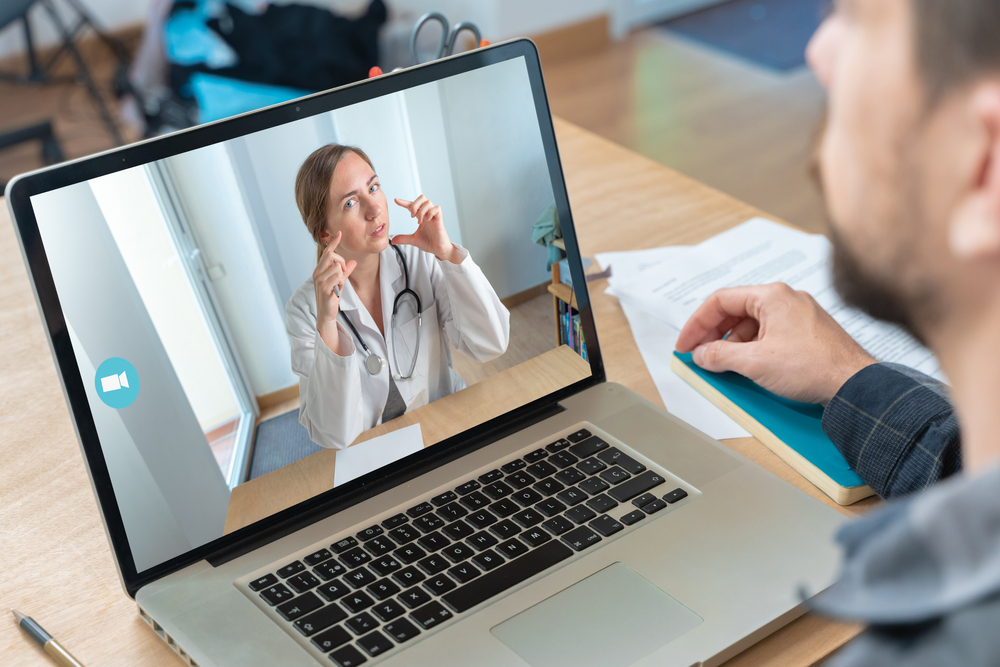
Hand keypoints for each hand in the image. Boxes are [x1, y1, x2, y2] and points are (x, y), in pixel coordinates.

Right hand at [313, 231, 356, 354]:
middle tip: (343, 273)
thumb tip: (353, 262)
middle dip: (341, 262)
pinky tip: (337, 289)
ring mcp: (319, 280)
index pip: (327, 252)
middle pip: (332, 255)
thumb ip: (345, 272)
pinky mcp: (324, 287)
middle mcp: (317, 272)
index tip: (339, 233)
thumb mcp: (340, 282)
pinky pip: (337, 276)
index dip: (334, 242)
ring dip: (342, 275)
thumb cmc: (332, 297)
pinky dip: (341, 281)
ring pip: (337, 266)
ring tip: (338, 285)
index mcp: (319, 269)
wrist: (326, 313)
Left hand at [392, 195, 459, 262]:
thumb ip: (403, 239)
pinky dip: (431, 212)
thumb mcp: (413, 240)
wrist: (438, 250)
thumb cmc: (429, 243)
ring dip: (421, 211)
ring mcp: (434, 216)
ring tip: (419, 221)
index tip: (396, 200)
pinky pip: (437, 208)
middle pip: (422, 198)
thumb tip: (392, 241)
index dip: (404, 202)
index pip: (412, 205)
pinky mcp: (439, 220)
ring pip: (428, 202)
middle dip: (414, 204)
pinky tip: (428, 220)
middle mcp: (427, 214)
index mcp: (421, 216)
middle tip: (412, 216)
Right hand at [675, 283, 876, 404]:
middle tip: (698, 354)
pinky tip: (746, 365)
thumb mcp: (755, 362)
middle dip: (713, 334)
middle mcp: (786, 299)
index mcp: (772, 296)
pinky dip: (751, 347)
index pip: (720, 300)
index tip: (686, 344)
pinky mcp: (806, 333)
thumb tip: (702, 354)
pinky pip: (768, 334)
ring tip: (720, 364)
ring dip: (732, 343)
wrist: (856, 385)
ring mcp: (798, 315)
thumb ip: (720, 355)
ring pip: (751, 324)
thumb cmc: (814, 366)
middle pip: (735, 311)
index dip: (696, 324)